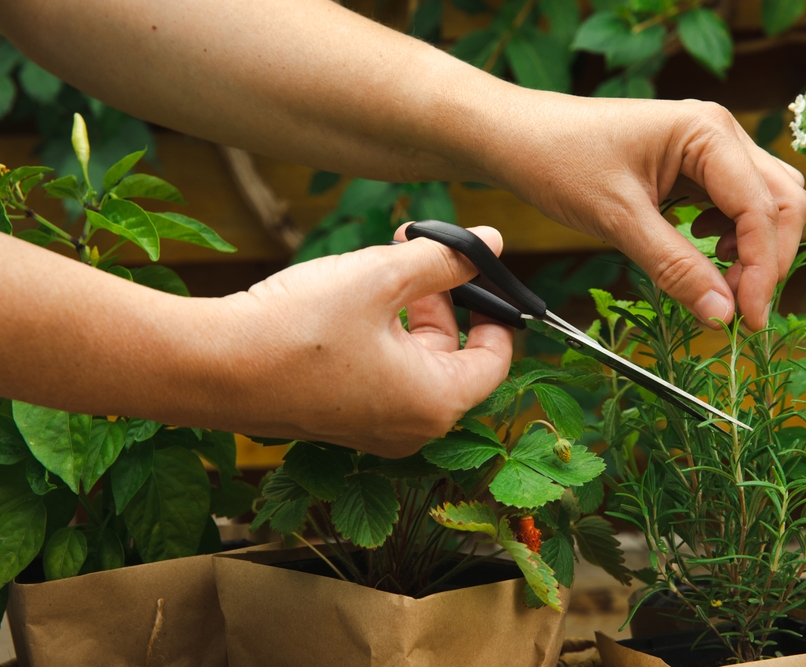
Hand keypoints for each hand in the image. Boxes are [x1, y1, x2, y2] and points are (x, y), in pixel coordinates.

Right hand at [219, 226, 512, 456]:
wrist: (208, 369)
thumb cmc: (297, 329)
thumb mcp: (380, 277)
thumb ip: (444, 259)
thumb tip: (493, 244)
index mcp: (435, 402)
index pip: (496, 358)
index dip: (495, 309)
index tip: (482, 272)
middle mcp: (410, 428)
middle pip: (451, 357)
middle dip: (442, 299)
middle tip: (419, 251)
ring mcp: (371, 428)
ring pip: (412, 362)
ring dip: (406, 311)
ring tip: (378, 263)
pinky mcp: (338, 419)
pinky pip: (379, 374)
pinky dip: (378, 334)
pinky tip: (348, 296)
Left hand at [485, 95, 805, 330]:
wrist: (519, 138)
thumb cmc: (560, 162)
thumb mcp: (618, 219)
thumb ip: (675, 266)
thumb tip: (723, 314)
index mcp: (707, 132)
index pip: (762, 208)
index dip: (762, 269)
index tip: (747, 321)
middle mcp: (718, 132)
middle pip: (780, 202)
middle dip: (767, 260)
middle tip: (740, 312)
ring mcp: (708, 146)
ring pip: (763, 203)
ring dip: (753, 248)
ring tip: (718, 283)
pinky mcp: (692, 165)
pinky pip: (733, 203)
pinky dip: (731, 236)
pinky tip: (703, 253)